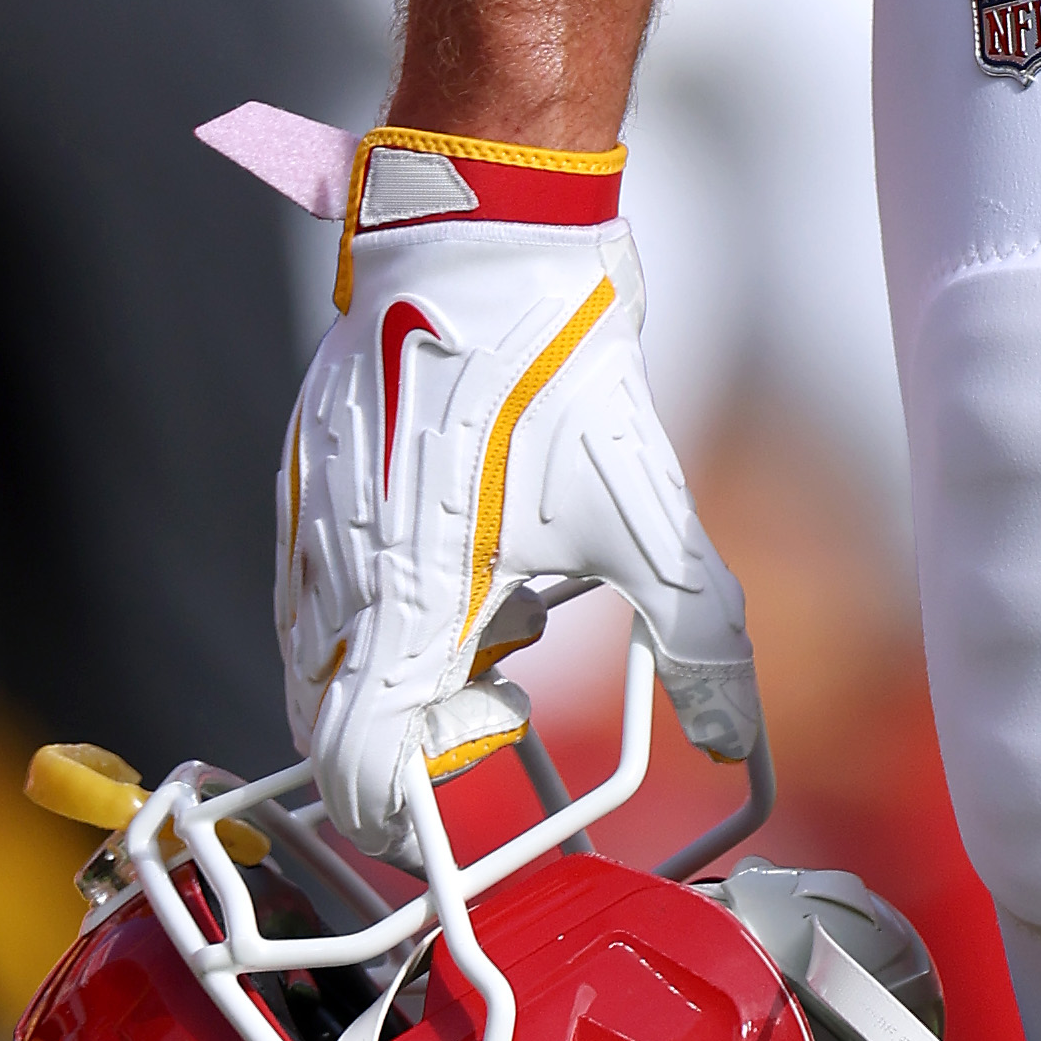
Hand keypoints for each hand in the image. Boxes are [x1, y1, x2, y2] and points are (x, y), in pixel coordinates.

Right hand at [261, 125, 758, 842]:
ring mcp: (307, 519)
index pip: (355, 767)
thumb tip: (735, 728)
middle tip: (497, 695)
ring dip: (394, 666)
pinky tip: (461, 550)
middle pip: (329, 721)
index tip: (469, 783)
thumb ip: (694, 639)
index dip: (408, 807)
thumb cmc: (556, 368)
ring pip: (317, 652)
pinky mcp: (305, 472)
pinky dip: (375, 601)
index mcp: (401, 601)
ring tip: (495, 610)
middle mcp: (332, 571)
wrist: (488, 233)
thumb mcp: (645, 515)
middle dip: (412, 734)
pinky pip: (315, 579)